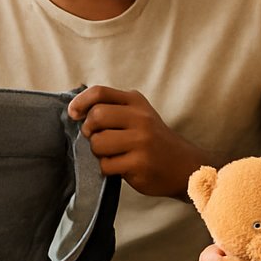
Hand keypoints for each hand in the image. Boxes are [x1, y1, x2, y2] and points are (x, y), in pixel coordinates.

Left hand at [68, 86, 207, 198]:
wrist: (186, 166)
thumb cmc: (155, 141)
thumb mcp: (140, 116)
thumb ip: (114, 109)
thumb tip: (76, 111)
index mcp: (137, 102)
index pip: (100, 93)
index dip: (80, 102)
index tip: (74, 114)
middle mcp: (140, 118)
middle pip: (95, 117)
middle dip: (89, 131)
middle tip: (97, 138)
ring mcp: (141, 141)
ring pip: (98, 143)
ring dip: (98, 152)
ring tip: (112, 154)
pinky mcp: (139, 163)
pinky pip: (106, 165)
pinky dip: (107, 168)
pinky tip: (121, 167)